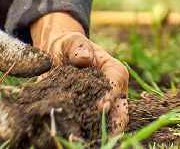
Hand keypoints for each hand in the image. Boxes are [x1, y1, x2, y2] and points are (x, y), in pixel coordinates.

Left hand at [30, 12, 128, 134]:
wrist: (58, 56)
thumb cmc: (69, 46)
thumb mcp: (71, 41)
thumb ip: (78, 46)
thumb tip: (84, 58)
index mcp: (114, 70)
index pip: (117, 84)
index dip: (111, 96)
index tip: (101, 107)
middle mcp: (113, 91)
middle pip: (121, 111)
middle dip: (116, 124)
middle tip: (107, 136)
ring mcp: (104, 105)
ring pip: (111, 123)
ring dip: (104, 133)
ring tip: (93, 142)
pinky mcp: (91, 115)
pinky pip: (95, 128)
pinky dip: (91, 136)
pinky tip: (83, 142)